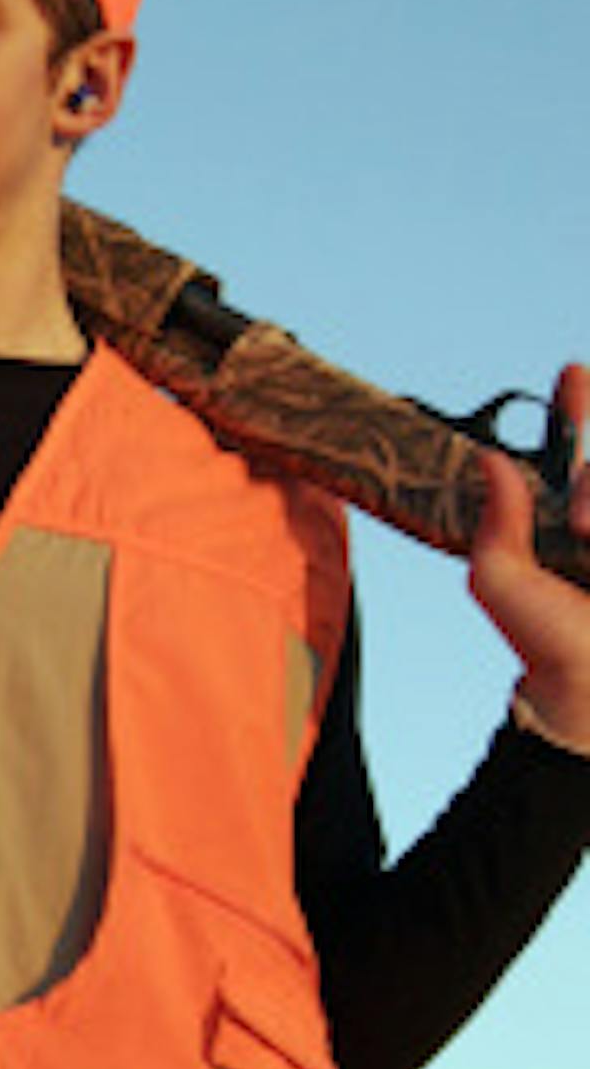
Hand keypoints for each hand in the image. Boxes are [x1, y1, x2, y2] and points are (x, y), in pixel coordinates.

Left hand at [469, 359, 589, 749]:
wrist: (588, 692)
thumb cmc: (543, 640)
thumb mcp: (499, 581)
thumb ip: (494, 522)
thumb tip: (488, 460)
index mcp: (571, 510)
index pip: (576, 443)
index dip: (577, 407)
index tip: (571, 376)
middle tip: (578, 519)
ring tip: (589, 539)